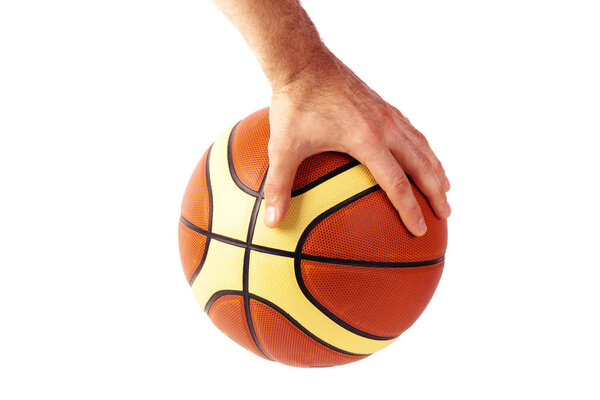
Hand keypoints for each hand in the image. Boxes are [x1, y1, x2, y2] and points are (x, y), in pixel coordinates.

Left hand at [264, 53, 450, 235]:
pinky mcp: (382, 104)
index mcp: (366, 140)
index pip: (397, 183)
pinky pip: (411, 130)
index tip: (420, 229)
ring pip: (421, 145)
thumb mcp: (282, 148)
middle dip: (435, 192)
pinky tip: (421, 155)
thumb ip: (279, 186)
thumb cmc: (293, 105)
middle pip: (421, 164)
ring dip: (435, 168)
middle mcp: (384, 126)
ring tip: (445, 188)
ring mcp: (386, 113)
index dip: (410, 208)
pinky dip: (423, 147)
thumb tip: (272, 222)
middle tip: (445, 213)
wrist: (303, 61)